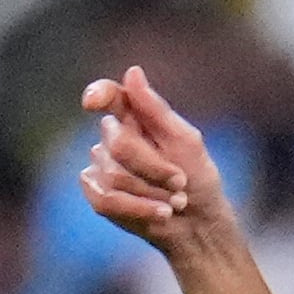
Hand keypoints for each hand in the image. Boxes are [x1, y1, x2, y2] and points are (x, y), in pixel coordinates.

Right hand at [76, 67, 232, 246]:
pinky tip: (162, 213)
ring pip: (114, 174)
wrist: (198, 222)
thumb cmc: (197, 178)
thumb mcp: (185, 142)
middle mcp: (113, 138)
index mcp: (134, 118)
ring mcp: (101, 165)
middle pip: (118, 142)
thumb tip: (132, 71)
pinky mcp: (97, 193)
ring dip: (153, 191)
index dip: (99, 94)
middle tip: (180, 182)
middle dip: (154, 166)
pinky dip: (138, 207)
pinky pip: (105, 197)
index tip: (94, 101)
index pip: (110, 96)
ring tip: (177, 201)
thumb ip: (156, 110)